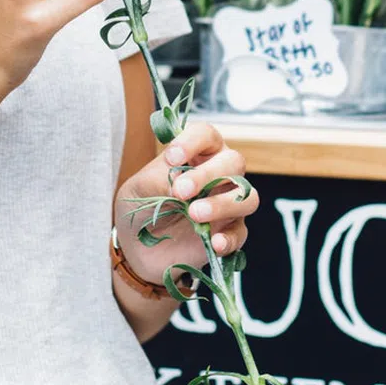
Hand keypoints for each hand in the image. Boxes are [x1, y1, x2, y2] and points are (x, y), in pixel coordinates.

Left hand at [116, 122, 257, 283]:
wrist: (137, 249)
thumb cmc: (142, 207)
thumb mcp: (140, 189)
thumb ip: (159, 179)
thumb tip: (180, 180)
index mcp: (198, 154)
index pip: (206, 135)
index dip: (193, 142)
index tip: (172, 157)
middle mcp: (219, 174)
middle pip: (234, 162)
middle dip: (209, 174)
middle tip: (180, 191)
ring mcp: (227, 204)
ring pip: (247, 196)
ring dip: (223, 204)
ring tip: (195, 214)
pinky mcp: (229, 233)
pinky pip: (240, 233)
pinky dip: (229, 238)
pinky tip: (213, 242)